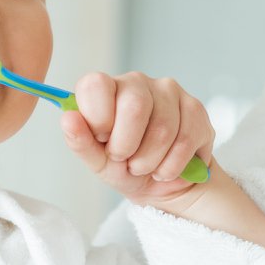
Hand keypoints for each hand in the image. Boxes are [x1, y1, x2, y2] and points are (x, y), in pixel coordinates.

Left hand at [61, 71, 214, 209]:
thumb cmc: (123, 165)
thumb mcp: (97, 161)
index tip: (102, 139)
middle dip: (127, 145)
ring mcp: (168, 91)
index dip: (98, 117)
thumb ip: (80, 141)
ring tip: (144, 167)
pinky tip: (166, 168)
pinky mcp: (195, 108)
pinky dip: (172, 165)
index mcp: (105, 88)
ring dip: (150, 161)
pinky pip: (185, 139)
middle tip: (124, 159)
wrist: (162, 183)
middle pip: (134, 106)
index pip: (96, 84)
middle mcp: (136, 81)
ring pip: (163, 128)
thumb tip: (68, 119)